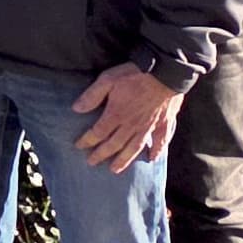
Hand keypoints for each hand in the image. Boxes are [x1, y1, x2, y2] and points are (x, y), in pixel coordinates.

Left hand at [72, 64, 186, 173]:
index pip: (98, 132)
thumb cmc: (135, 74)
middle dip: (102, 154)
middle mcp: (132, 125)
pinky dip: (157, 151)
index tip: (79, 146)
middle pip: (115, 144)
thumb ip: (92, 95)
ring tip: (115, 170)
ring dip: (124, 160)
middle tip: (92, 163)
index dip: (87, 140)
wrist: (167, 72)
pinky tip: (153, 159)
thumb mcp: (107, 80)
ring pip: (135, 148)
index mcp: (117, 114)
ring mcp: (150, 126)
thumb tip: (76, 109)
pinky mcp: (165, 123)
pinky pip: (161, 141)